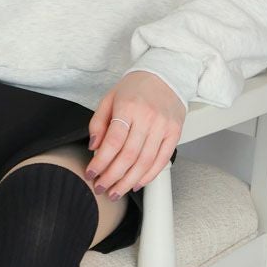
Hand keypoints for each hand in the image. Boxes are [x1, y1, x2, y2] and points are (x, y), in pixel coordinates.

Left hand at [85, 71, 186, 198]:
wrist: (165, 75)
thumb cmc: (134, 88)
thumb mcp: (108, 99)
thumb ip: (98, 123)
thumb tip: (94, 148)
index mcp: (129, 108)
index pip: (113, 142)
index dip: (100, 162)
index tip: (91, 174)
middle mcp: (149, 118)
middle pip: (128, 156)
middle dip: (112, 177)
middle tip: (100, 188)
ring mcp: (164, 126)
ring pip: (145, 162)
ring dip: (128, 181)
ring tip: (115, 192)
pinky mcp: (175, 133)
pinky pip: (162, 160)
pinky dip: (148, 176)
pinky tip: (135, 184)